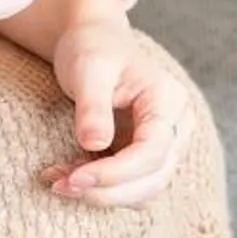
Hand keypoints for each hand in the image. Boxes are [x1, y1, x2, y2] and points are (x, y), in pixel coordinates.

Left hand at [48, 12, 202, 206]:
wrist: (96, 42)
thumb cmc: (93, 49)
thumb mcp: (88, 69)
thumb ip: (93, 106)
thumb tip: (95, 145)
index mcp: (169, 100)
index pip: (153, 152)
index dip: (115, 173)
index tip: (74, 178)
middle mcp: (177, 126)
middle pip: (155, 178)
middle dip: (107, 190)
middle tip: (59, 185)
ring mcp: (167, 144)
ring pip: (146, 191)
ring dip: (103, 195)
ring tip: (58, 181)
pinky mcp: (147, 157)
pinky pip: (131, 186)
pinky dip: (102, 190)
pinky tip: (69, 176)